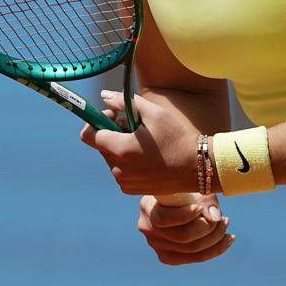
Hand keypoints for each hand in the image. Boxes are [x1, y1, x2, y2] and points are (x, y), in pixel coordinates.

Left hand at [78, 90, 198, 195]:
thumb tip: (104, 96)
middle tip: (136, 127)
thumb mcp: (153, 113)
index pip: (87, 135)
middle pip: (100, 145)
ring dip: (120, 147)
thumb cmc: (176, 138)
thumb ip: (124, 102)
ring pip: (110, 157)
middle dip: (112, 133)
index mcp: (120, 149)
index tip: (113, 116)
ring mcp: (124, 181)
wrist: (197, 168)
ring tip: (144, 143)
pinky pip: (120, 170)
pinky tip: (148, 157)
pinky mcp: (131, 189)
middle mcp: (118, 169)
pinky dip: (127, 161)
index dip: (96, 121)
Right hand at [138, 193, 234, 265]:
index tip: (201, 208)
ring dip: (215, 237)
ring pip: (191, 249)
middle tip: (223, 217)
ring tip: (225, 222)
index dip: (186, 215)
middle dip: (208, 228)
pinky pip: (195, 258)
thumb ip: (205, 199)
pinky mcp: (168, 257)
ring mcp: (156, 245)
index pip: (164, 219)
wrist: (175, 199)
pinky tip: (228, 239)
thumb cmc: (185, 188)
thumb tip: (215, 217)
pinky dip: (215, 249)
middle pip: (182, 237)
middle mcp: (147, 228)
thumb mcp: (193, 187)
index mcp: (147, 207)